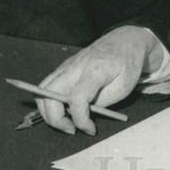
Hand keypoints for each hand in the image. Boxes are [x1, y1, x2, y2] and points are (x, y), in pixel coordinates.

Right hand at [35, 25, 161, 135]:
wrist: (125, 40)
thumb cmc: (127, 64)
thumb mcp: (123, 87)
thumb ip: (102, 102)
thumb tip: (82, 116)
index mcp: (94, 69)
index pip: (76, 98)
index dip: (80, 119)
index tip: (91, 129)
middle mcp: (75, 66)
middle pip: (49, 93)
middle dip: (54, 118)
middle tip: (72, 129)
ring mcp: (67, 65)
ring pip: (43, 90)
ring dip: (48, 111)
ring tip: (66, 122)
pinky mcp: (63, 67)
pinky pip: (48, 86)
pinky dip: (50, 102)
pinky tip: (66, 110)